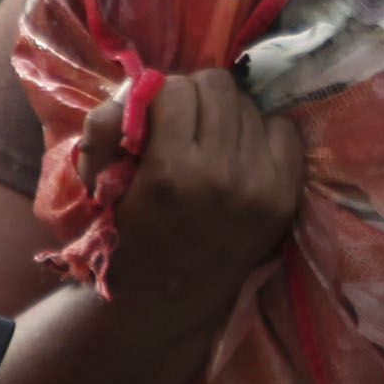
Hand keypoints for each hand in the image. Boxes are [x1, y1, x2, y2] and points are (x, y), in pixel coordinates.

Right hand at [74, 67, 306, 311]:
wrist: (168, 300)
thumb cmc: (128, 236)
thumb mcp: (99, 183)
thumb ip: (106, 125)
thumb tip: (139, 83)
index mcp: (169, 172)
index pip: (174, 88)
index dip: (161, 96)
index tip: (156, 117)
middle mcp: (219, 175)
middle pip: (218, 86)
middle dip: (196, 97)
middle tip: (186, 124)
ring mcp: (257, 186)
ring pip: (249, 105)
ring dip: (227, 115)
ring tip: (212, 143)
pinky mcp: (284, 196)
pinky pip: (284, 129)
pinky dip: (264, 133)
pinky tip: (244, 155)